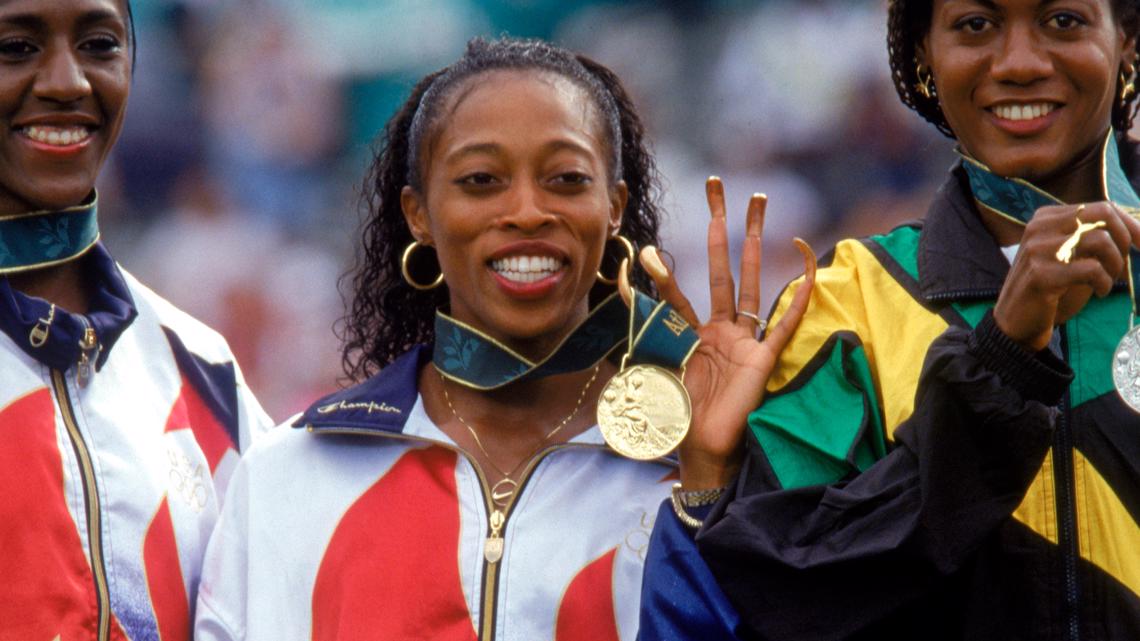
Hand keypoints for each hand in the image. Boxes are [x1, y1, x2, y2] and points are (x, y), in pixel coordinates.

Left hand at [621, 176, 815, 489]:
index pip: (675, 291)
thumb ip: (639, 334)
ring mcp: (744, 339)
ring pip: (752, 280)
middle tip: (718, 185)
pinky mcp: (764, 357)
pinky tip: (807, 266)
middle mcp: (720, 328)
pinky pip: (784, 322)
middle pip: (722, 266)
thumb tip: (615, 294)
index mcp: (690, 333)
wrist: (704, 450)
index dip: (660, 272)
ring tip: (760, 203)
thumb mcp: (650, 373)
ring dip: (755, 242)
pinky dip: (796, 297)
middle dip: (720, 225)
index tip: (643, 248)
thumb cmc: (679, 418)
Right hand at [994, 201, 1139, 350]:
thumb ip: (1091, 238)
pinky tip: (1099, 292)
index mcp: (1046, 218)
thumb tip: (1137, 230)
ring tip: (1107, 280)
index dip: (1130, 225)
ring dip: (1115, 263)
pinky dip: (1104, 282)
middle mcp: (1039, 227)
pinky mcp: (1041, 274)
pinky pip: (1092, 269)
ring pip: (1100, 240)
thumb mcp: (1069, 255)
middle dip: (1124, 238)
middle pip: (1102, 214)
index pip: (1101, 208)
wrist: (1015, 321)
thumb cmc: (1049, 288)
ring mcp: (1038, 249)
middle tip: (1121, 264)